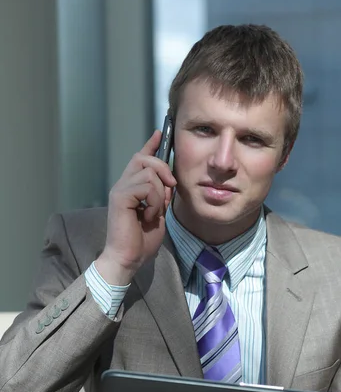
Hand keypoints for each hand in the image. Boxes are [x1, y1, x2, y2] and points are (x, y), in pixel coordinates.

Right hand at [95, 130, 176, 284]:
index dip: (151, 145)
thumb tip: (169, 179)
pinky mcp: (120, 197)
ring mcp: (120, 189)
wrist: (128, 258)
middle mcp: (123, 184)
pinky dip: (154, 201)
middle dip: (163, 169)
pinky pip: (146, 186)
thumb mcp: (158, 212)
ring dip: (160, 194)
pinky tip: (149, 216)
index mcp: (132, 187)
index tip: (160, 133)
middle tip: (171, 189)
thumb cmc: (142, 240)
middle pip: (144, 158)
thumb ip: (161, 194)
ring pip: (149, 173)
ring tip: (155, 212)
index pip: (140, 159)